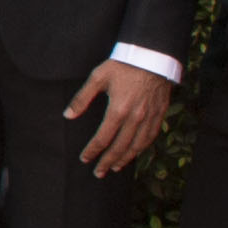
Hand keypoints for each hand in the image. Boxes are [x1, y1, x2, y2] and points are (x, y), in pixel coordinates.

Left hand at [66, 60, 172, 178]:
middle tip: (98, 172)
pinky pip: (151, 137)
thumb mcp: (98, 77)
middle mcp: (135, 118)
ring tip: (115, 167)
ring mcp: (149, 117)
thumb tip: (68, 115)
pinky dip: (142, 148)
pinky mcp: (159, 113)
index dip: (92, 151)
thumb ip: (82, 98)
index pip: (102, 138)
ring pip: (137, 146)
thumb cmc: (123, 64)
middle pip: (120, 147)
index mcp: (118, 110)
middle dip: (107, 161)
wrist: (152, 55)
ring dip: (125, 159)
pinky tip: (135, 152)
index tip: (84, 159)